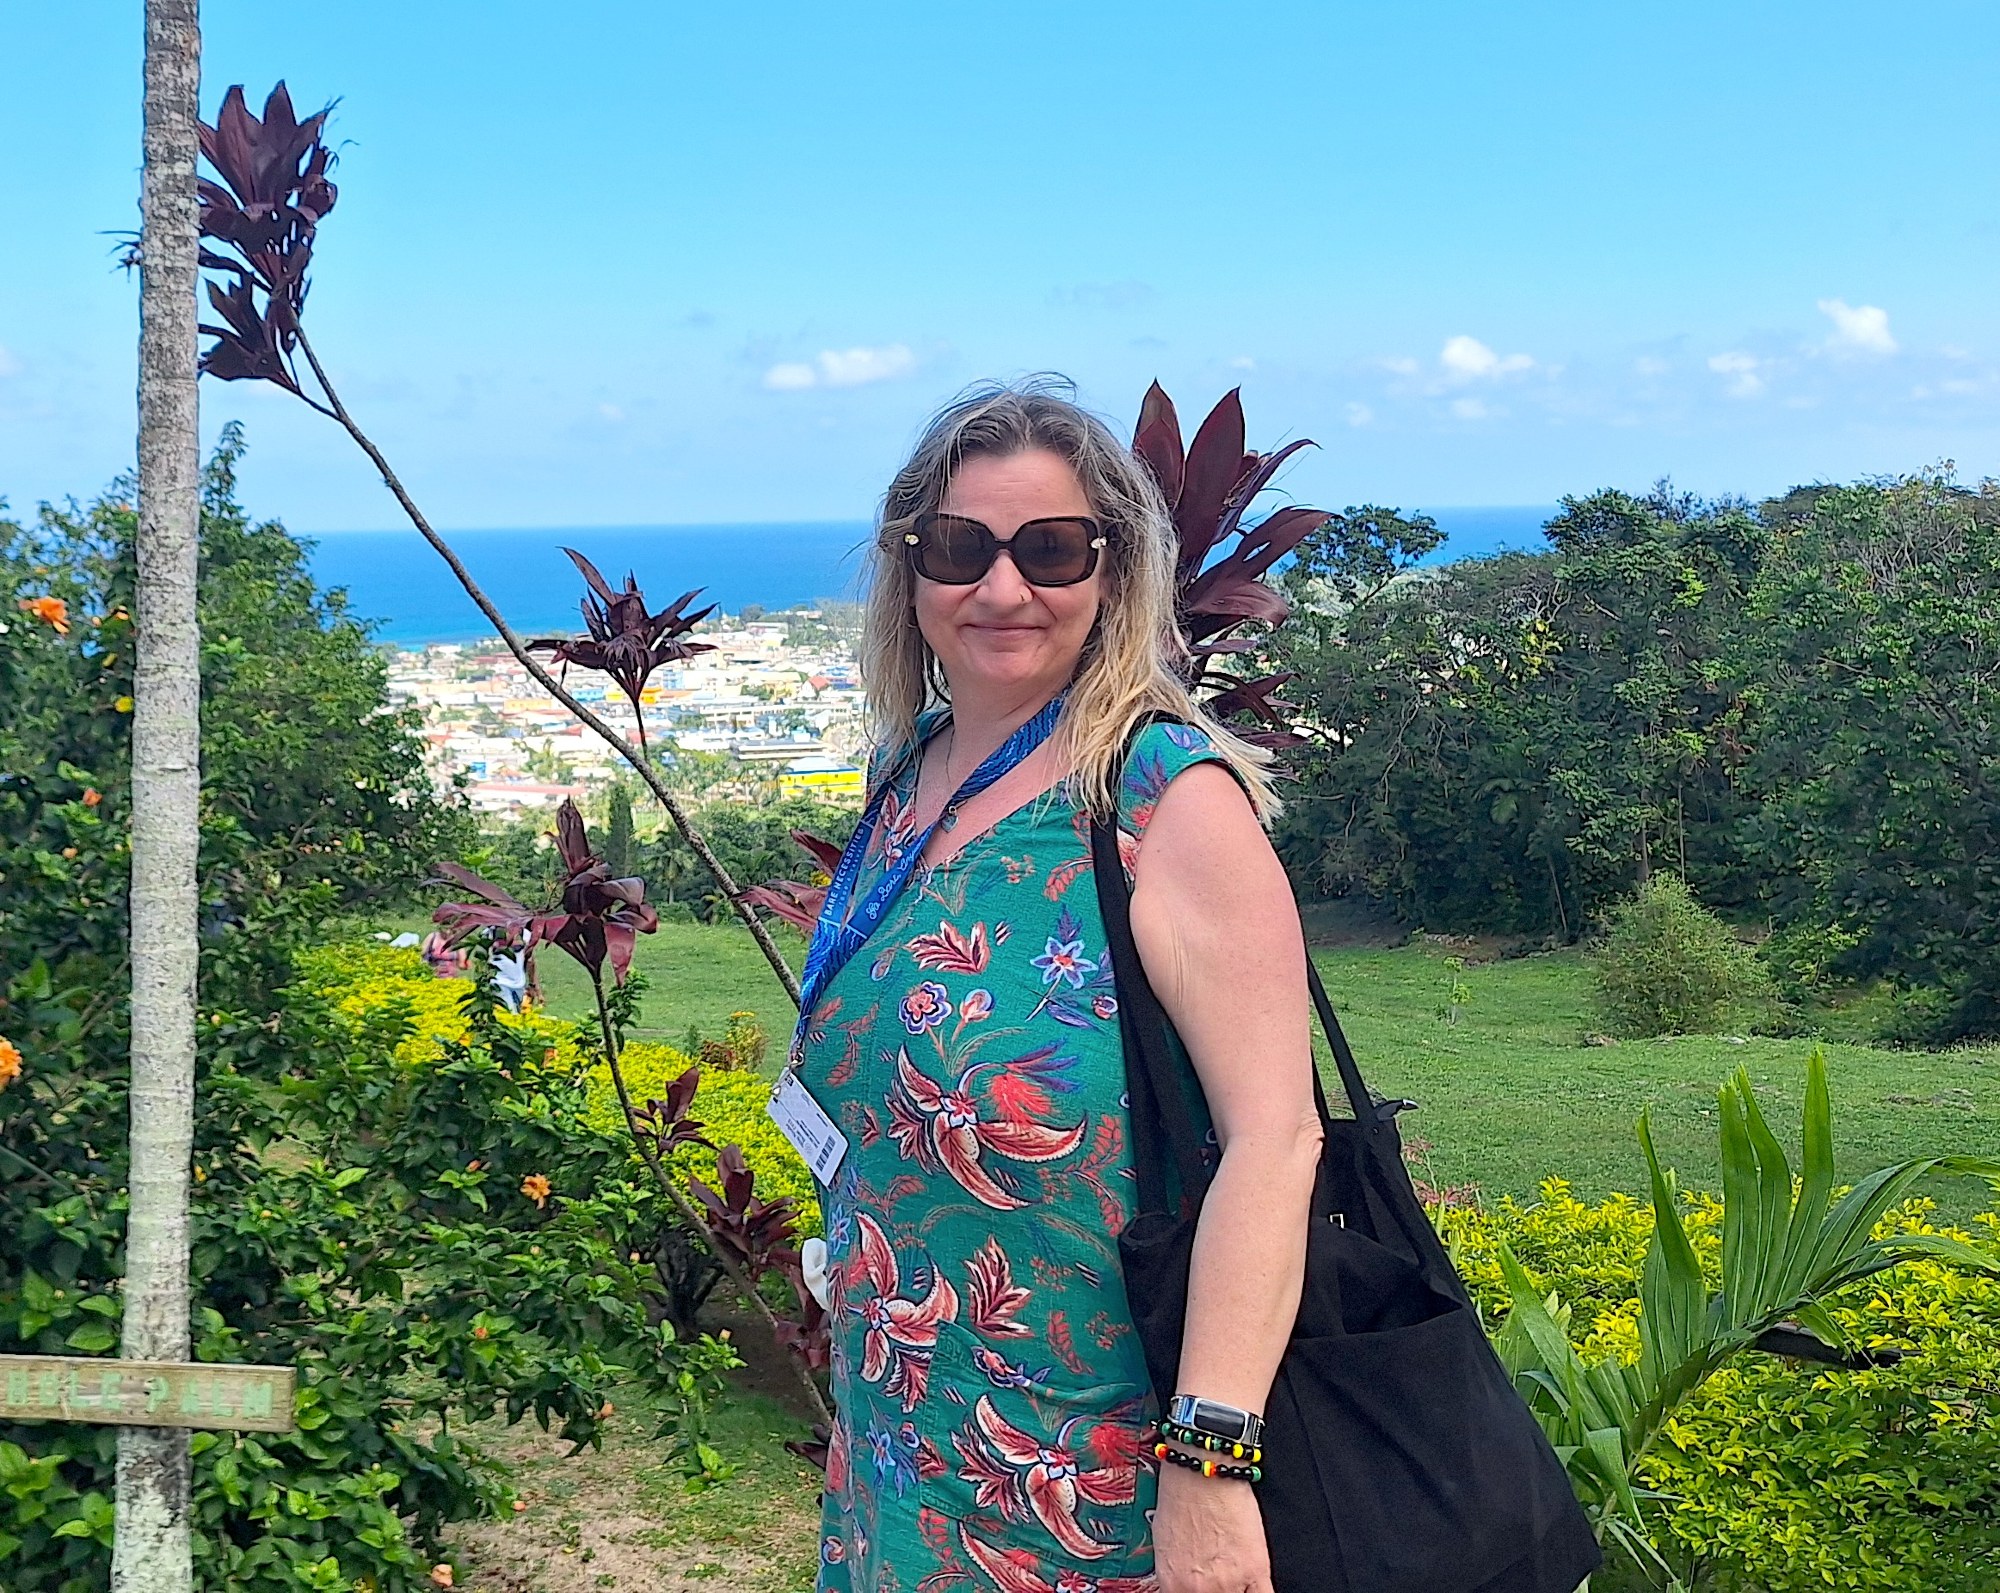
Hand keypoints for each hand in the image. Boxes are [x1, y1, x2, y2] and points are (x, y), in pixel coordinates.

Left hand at [1151, 1462, 1271, 1592]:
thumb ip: (1176, 1575)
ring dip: (1238, 1589)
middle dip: (1218, 1590)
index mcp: (1172, 1584)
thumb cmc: (1182, 1495)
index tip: (1206, 1589)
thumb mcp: (1164, 1544)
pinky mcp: (1255, 1569)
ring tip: (1237, 1574)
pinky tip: (1256, 1584)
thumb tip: (1182, 1585)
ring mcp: (1228, 1582)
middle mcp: (1198, 1589)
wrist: (1204, 1470)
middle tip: (1222, 1578)